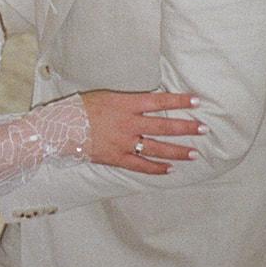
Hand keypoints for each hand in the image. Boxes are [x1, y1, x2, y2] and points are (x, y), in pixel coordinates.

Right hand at [80, 90, 204, 174]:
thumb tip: (147, 104)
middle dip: (186, 127)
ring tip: (194, 153)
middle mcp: (129, 123)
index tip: (196, 101)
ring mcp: (124, 142)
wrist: (61, 127)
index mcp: (127, 104)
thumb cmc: (82, 107)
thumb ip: (128, 102)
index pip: (159, 101)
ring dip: (177, 151)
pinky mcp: (117, 158)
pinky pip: (140, 165)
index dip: (179, 101)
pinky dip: (156, 169)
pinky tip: (170, 170)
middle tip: (204, 129)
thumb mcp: (107, 96)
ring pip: (157, 148)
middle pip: (164, 126)